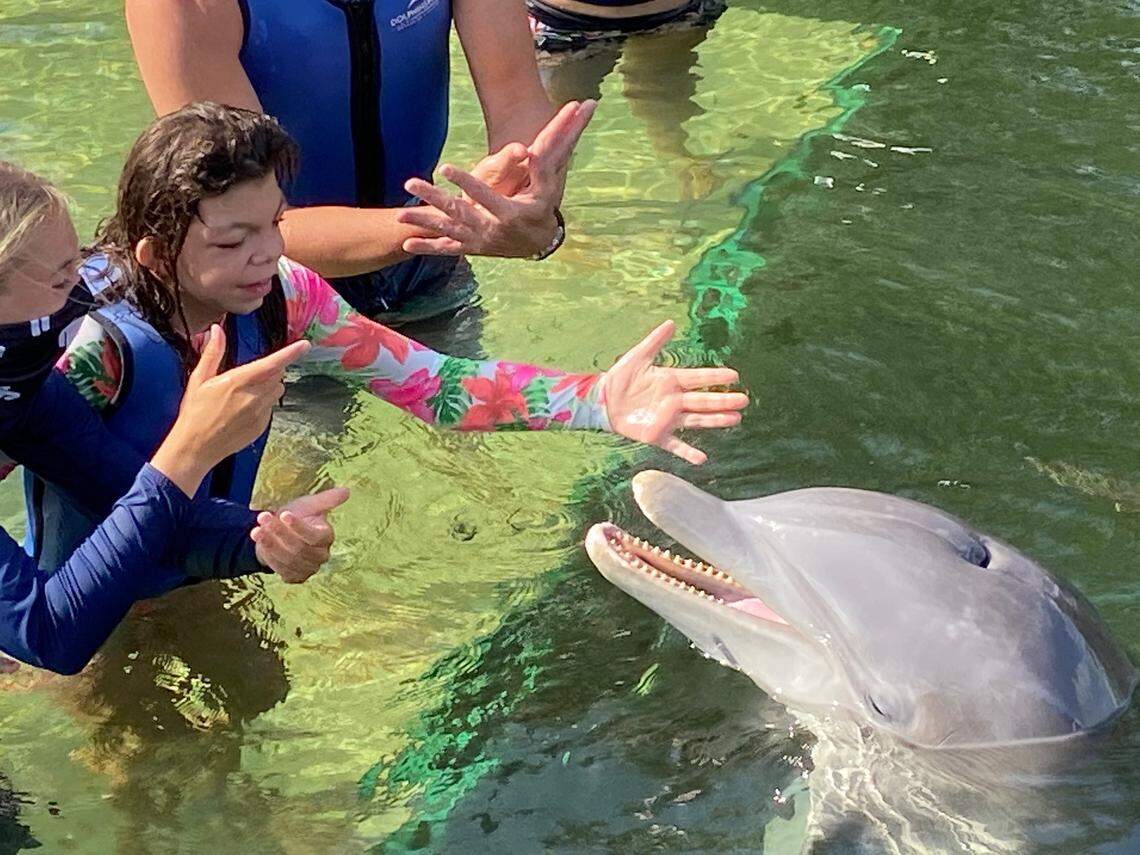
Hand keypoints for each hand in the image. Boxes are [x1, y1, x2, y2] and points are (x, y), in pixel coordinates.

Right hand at [151, 324, 309, 495]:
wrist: (195, 447)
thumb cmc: (195, 413)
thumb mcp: (199, 379)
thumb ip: (212, 353)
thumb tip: (217, 331)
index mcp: (238, 382)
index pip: (272, 364)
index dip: (290, 353)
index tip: (304, 345)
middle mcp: (253, 397)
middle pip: (278, 376)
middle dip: (270, 370)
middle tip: (251, 374)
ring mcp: (259, 414)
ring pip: (277, 391)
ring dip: (269, 387)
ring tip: (246, 393)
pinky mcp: (262, 426)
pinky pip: (271, 408)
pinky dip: (263, 404)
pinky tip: (243, 410)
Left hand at [251, 487, 349, 583]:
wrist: (281, 533)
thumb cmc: (298, 516)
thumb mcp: (310, 505)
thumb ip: (327, 499)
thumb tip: (347, 490)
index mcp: (327, 537)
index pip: (314, 536)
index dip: (299, 527)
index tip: (284, 514)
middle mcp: (321, 556)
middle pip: (299, 548)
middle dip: (280, 532)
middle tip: (263, 518)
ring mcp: (309, 569)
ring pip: (288, 559)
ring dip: (271, 544)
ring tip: (257, 530)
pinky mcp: (296, 577)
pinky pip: (281, 569)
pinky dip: (269, 556)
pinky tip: (260, 542)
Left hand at [397, 100, 595, 257]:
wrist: (540, 243)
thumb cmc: (541, 210)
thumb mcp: (546, 190)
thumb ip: (540, 170)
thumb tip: (530, 150)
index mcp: (507, 213)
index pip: (483, 195)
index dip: (464, 181)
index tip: (445, 168)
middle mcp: (490, 229)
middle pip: (457, 211)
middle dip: (433, 197)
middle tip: (411, 183)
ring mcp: (479, 241)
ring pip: (447, 230)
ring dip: (423, 223)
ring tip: (400, 215)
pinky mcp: (472, 248)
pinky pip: (448, 249)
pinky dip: (428, 248)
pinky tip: (407, 244)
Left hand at [599, 320, 748, 464]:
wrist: (602, 401)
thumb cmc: (621, 378)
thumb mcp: (637, 356)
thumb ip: (655, 341)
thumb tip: (671, 322)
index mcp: (672, 381)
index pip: (699, 378)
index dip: (715, 376)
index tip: (734, 376)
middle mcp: (674, 400)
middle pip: (703, 400)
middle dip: (723, 400)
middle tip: (743, 400)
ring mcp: (668, 419)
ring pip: (696, 420)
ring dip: (715, 420)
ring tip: (735, 419)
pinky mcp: (657, 435)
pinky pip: (675, 445)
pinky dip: (687, 453)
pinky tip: (702, 459)